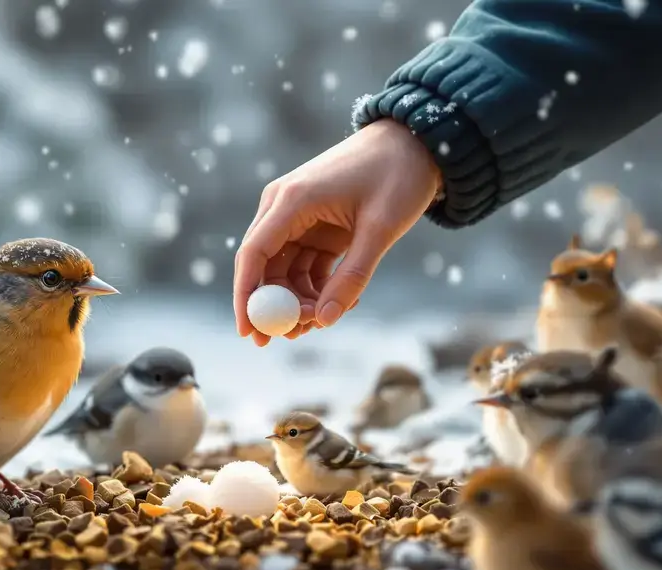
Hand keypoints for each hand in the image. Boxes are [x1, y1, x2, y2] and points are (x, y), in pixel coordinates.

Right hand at [232, 119, 440, 345]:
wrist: (416, 143)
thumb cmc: (398, 175)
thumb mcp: (380, 230)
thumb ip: (352, 277)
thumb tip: (326, 320)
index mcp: (291, 200)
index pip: (253, 255)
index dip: (245, 297)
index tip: (250, 333)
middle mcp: (284, 207)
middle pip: (264, 268)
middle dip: (276, 306)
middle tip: (296, 336)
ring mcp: (297, 216)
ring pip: (284, 271)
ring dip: (300, 299)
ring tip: (329, 316)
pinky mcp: (313, 224)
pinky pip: (304, 265)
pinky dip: (317, 287)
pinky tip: (344, 299)